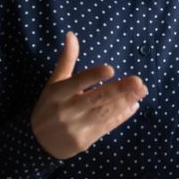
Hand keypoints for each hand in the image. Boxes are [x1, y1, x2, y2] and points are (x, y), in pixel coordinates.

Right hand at [30, 32, 148, 159]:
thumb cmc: (49, 106)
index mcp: (58, 93)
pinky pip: (106, 127)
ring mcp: (76, 127)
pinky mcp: (84, 141)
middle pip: (96, 99)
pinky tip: (133, 106)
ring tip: (141, 92)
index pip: (77, 81)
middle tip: (139, 82)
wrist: (38, 143)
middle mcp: (67, 110)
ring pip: (104, 113)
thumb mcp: (54, 82)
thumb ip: (67, 59)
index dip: (93, 76)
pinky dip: (121, 117)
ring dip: (124, 102)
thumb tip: (71, 35)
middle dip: (119, 90)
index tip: (111, 69)